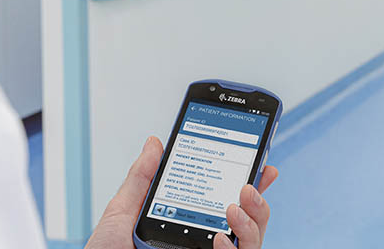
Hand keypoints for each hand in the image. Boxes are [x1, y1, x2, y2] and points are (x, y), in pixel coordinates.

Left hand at [84, 136, 279, 248]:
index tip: (261, 165)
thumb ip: (143, 178)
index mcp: (189, 225)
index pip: (229, 204)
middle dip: (259, 200)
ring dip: (252, 222)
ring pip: (253, 244)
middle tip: (248, 184)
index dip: (251, 185)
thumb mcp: (122, 212)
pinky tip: (219, 238)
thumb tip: (155, 144)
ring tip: (234, 207)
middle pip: (250, 223)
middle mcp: (204, 245)